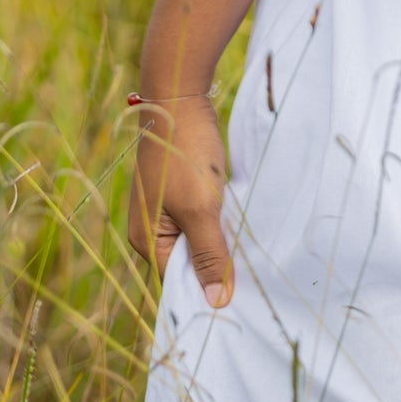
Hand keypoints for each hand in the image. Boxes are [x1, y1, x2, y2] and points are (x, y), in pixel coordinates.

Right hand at [127, 92, 233, 307]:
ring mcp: (166, 208)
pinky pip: (203, 219)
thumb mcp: (200, 208)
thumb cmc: (186, 153)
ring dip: (222, 243)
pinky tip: (242, 223)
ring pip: (199, 240)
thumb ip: (209, 255)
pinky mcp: (181, 191)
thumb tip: (216, 304)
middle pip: (189, 263)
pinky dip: (221, 222)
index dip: (208, 292)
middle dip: (217, 268)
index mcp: (146, 239)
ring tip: (252, 253)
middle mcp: (152, 228)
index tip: (241, 303)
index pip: (179, 282)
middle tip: (253, 280)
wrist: (180, 97)